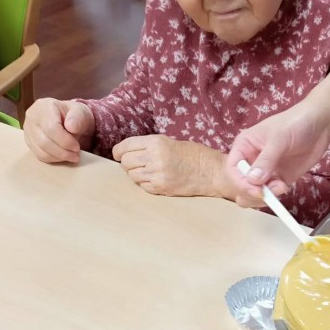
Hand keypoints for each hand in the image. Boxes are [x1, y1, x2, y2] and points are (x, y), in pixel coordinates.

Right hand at [24, 98, 95, 163]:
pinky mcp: (29, 141)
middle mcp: (32, 117)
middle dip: (63, 152)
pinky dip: (53, 159)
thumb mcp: (81, 112)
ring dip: (59, 157)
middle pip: (44, 141)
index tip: (77, 147)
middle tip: (76, 154)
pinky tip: (63, 156)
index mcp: (44, 106)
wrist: (68, 120)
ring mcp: (28, 130)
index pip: (51, 128)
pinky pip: (39, 155)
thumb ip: (78, 118)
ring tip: (72, 156)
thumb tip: (71, 127)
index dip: (65, 141)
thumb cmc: (74, 116)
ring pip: (40, 151)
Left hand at [113, 135, 240, 197]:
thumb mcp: (168, 142)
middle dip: (127, 163)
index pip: (125, 146)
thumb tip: (125, 153)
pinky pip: (142, 186)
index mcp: (156, 142)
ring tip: (150, 172)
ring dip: (136, 174)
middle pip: (125, 162)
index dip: (118, 151)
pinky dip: (146, 184)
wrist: (211, 171)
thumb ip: (148, 146)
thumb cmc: (192, 154)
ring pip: (132, 175)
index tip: (118, 155)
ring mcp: (157, 174)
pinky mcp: (161, 187)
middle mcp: (154, 157)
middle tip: (137, 164)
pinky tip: (157, 179)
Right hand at [226, 98, 329, 206]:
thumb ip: (266, 160)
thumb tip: (253, 180)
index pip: (232, 170)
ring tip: (280, 187)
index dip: (240, 183)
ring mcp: (265, 172)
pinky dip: (275, 196)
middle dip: (252, 193)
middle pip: (240, 186)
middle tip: (268, 192)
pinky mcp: (279, 180)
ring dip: (264, 196)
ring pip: (253, 194)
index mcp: (243, 147)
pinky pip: (270, 195)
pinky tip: (285, 186)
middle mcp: (250, 161)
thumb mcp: (278, 139)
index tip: (257, 190)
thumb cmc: (295, 123)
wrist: (320, 125)